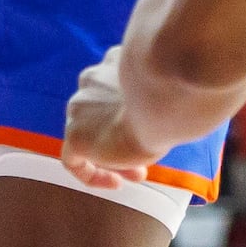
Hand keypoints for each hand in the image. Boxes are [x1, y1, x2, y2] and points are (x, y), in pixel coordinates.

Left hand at [62, 47, 158, 190]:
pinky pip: (72, 159)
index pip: (114, 89)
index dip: (129, 114)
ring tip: (137, 174)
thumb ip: (154, 93)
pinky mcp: (75, 134)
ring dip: (111, 154)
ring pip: (88, 134)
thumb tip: (161, 108)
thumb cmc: (173, 95)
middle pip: (100, 113)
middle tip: (144, 158)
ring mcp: (79, 106)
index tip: (148, 131)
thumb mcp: (163, 88)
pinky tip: (115, 183)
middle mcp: (92, 80)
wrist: (161, 101)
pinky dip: (91, 173)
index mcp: (113, 63)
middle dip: (119, 135)